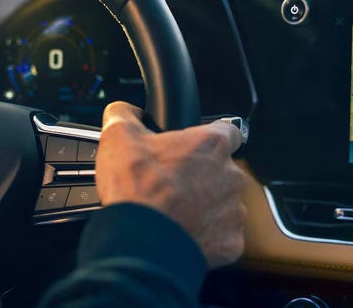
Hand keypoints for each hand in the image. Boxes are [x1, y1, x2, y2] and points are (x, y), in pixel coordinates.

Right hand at [94, 101, 245, 268]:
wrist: (141, 242)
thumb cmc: (137, 191)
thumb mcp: (118, 137)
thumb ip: (124, 115)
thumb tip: (123, 111)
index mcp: (212, 145)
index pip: (229, 131)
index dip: (210, 138)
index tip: (196, 147)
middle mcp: (231, 175)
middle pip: (223, 171)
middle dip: (203, 177)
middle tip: (174, 185)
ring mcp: (234, 210)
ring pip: (224, 204)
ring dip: (205, 206)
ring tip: (175, 211)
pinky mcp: (231, 241)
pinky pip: (222, 235)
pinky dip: (206, 235)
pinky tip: (183, 233)